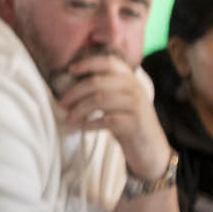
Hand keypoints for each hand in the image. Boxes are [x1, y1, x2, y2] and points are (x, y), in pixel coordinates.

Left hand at [52, 55, 169, 180]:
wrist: (151, 149)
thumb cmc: (129, 123)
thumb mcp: (121, 101)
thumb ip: (106, 89)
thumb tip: (72, 86)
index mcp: (131, 79)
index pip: (109, 62)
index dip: (88, 63)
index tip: (70, 69)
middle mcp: (135, 88)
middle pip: (98, 82)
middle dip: (75, 92)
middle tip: (61, 103)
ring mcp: (136, 105)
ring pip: (99, 100)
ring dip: (79, 109)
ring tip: (69, 118)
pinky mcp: (135, 123)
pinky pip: (107, 120)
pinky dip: (90, 123)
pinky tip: (82, 127)